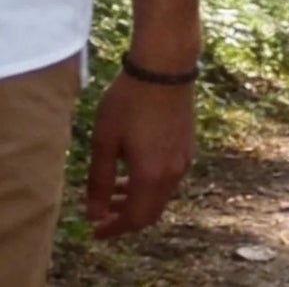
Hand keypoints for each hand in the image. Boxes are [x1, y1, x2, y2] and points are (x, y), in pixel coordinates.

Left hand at [85, 72, 195, 238]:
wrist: (165, 66)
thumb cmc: (129, 101)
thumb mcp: (105, 142)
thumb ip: (99, 182)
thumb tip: (94, 214)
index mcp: (152, 175)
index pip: (135, 218)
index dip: (114, 228)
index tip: (94, 229)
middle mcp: (174, 172)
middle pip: (151, 211)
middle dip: (125, 216)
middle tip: (101, 212)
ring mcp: (184, 157)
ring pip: (160, 194)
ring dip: (136, 198)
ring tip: (111, 187)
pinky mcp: (187, 143)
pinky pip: (169, 177)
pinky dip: (149, 183)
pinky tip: (132, 166)